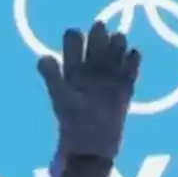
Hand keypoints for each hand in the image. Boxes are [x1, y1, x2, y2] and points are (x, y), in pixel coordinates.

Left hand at [36, 21, 140, 160]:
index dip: (75, 36)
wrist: (92, 142)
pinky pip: (132, 63)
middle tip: (101, 39)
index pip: (73, 39)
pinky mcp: (125, 84)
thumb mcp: (59, 95)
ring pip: (116, 47)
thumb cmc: (72, 118)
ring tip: (117, 49)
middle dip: (100, 34)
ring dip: (118, 43)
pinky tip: (129, 61)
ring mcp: (109, 75)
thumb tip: (44, 57)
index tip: (78, 42)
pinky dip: (133, 58)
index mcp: (72, 67)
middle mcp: (90, 67)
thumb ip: (51, 75)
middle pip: (97, 38)